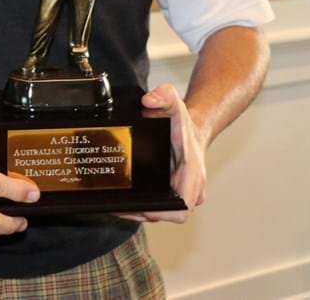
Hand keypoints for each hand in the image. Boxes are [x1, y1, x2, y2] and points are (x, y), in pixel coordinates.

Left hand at [117, 84, 205, 223]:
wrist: (192, 129)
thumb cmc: (183, 122)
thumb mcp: (174, 103)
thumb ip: (164, 96)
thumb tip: (149, 100)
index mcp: (193, 173)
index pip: (182, 207)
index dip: (163, 212)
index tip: (141, 207)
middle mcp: (191, 189)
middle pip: (167, 214)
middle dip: (143, 212)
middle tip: (118, 205)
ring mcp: (182, 193)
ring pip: (161, 213)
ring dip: (140, 211)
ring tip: (117, 204)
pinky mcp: (173, 194)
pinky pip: (158, 206)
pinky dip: (142, 206)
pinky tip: (124, 201)